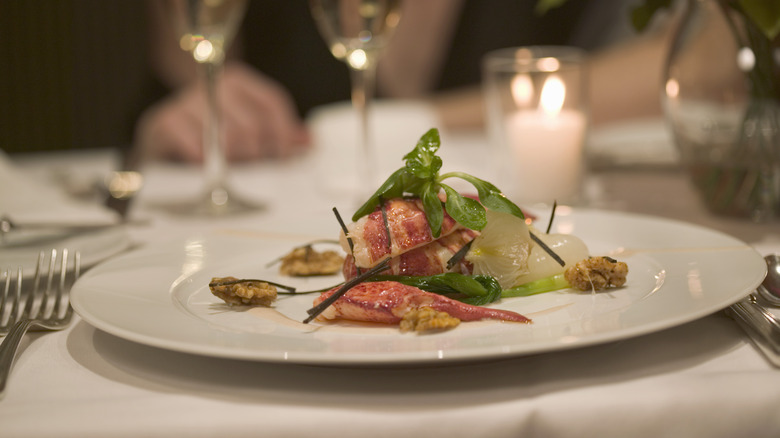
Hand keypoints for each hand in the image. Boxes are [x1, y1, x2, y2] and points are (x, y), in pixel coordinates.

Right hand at [134, 62, 309, 162]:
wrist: (160, 137)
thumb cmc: (210, 134)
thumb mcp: (246, 128)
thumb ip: (277, 133)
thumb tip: (310, 141)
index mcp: (237, 81)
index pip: (271, 102)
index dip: (283, 132)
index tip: (285, 155)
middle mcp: (212, 85)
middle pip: (252, 126)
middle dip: (256, 153)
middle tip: (251, 164)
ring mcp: (186, 102)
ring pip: (227, 139)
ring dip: (232, 160)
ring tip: (229, 165)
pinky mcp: (164, 123)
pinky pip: (197, 150)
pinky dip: (206, 163)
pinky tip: (205, 165)